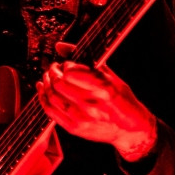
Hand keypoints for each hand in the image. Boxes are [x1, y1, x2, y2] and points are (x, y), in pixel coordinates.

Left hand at [36, 61, 157, 161]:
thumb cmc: (121, 99)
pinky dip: (43, 97)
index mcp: (103, 88)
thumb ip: (84, 59)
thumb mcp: (110, 75)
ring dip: (46, 83)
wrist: (131, 129)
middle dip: (52, 72)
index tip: (67, 64)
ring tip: (49, 77)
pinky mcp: (74, 128)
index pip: (70, 72)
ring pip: (51, 96)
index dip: (65, 66)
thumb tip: (60, 46)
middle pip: (58, 83)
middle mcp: (92, 104)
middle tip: (54, 69)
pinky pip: (50, 111)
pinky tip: (43, 89)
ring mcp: (82, 118)